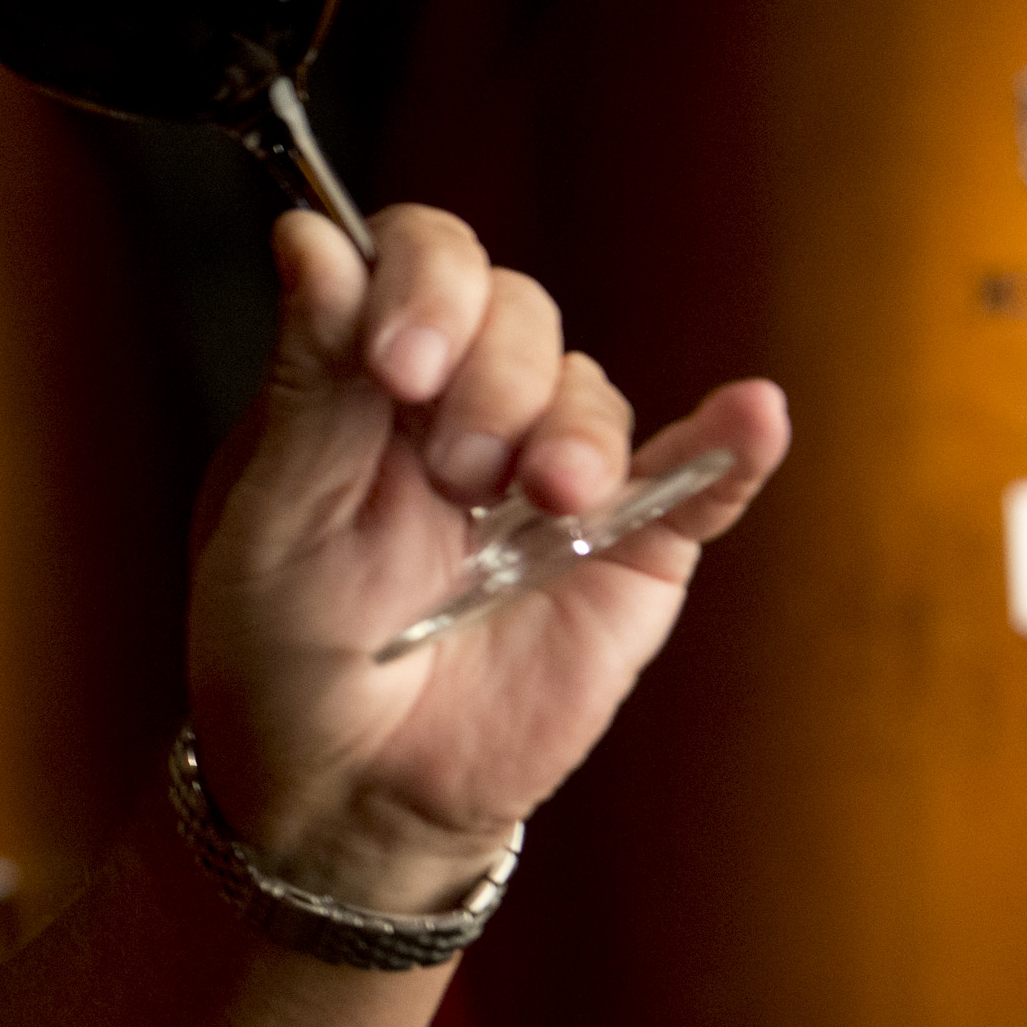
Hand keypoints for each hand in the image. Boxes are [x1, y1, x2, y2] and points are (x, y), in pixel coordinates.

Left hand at [184, 205, 790, 912]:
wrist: (349, 793)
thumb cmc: (284, 654)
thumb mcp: (274, 519)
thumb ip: (308, 380)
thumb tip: (309, 233)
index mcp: (363, 382)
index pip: (420, 258)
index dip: (424, 280)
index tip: (401, 360)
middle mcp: (463, 407)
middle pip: (515, 308)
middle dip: (492, 371)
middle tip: (454, 468)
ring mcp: (551, 475)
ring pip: (589, 388)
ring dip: (571, 430)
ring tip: (541, 503)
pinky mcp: (630, 550)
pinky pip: (699, 477)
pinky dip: (731, 445)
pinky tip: (751, 415)